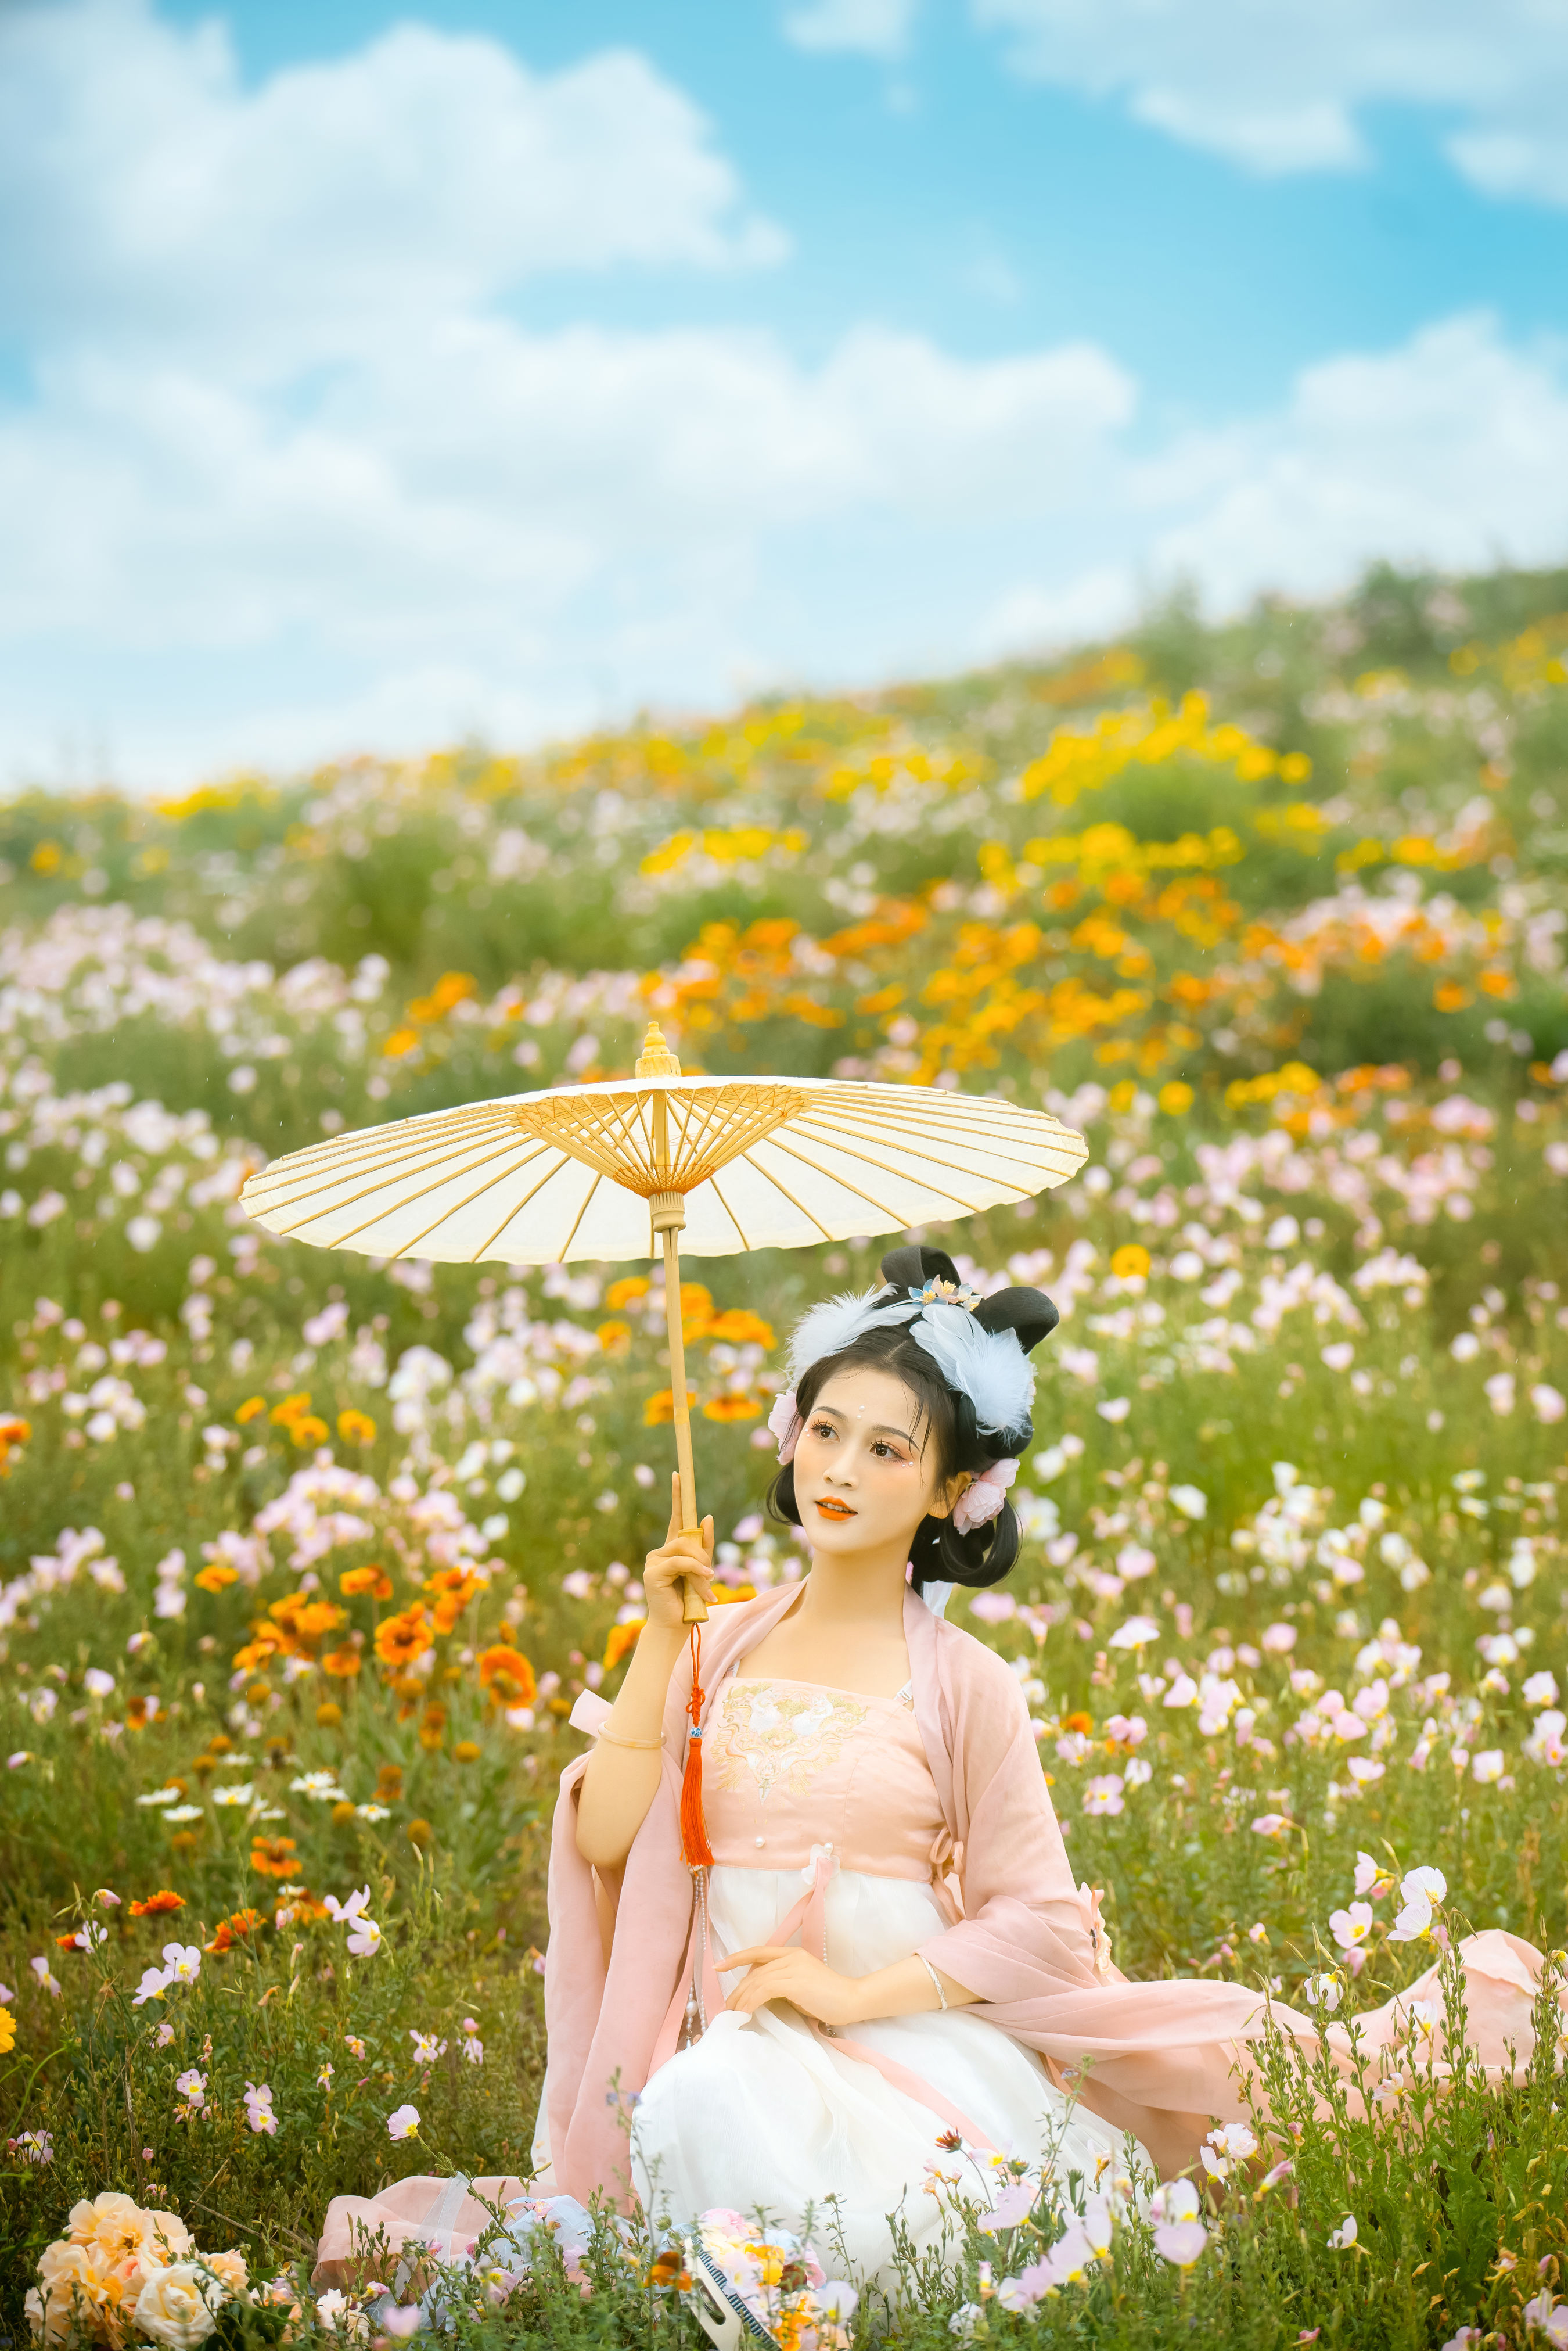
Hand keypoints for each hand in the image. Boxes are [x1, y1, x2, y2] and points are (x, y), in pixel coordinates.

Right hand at [641, 1474, 714, 1631]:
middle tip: (710, 1577)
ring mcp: (653, 1561)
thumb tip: (707, 1517)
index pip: (677, 1518)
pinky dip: (695, 1570)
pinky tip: (705, 1580)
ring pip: (684, 1549)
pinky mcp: (653, 1572)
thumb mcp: (703, 1570)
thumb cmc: (689, 1600)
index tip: (678, 1476)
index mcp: (671, 1550)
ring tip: (706, 1586)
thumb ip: (705, 1547)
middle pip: (687, 1538)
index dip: (678, 1497)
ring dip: (700, 1568)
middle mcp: (660, 1552)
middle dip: (703, 1556)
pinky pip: (680, 1562)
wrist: (677, 1625)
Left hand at [719, 1944, 866, 2028]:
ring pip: (757, 1981)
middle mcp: (791, 1956)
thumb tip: (759, 1995)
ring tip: (733, 2014)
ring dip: (741, 1999)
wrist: (852, 2001)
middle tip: (727, 2008)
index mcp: (792, 1954)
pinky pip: (765, 1990)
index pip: (758, 1952)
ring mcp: (793, 1967)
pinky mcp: (795, 1982)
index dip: (736, 1958)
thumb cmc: (828, 1999)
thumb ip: (783, 1985)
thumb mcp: (801, 1987)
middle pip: (754, 1971)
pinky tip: (746, 2012)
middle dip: (737, 1990)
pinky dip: (752, 2001)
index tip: (717, 1967)